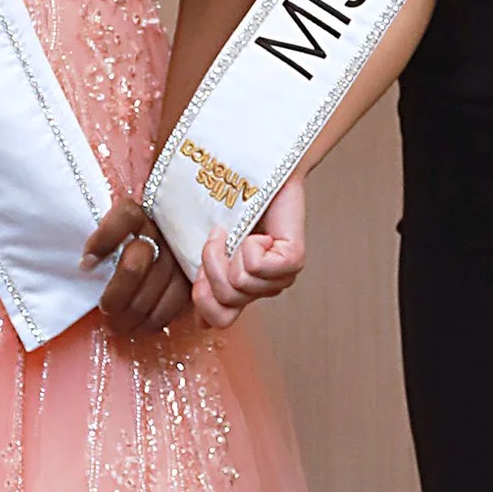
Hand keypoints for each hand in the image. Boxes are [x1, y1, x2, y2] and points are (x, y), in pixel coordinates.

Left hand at [84, 198, 190, 336]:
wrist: (162, 249)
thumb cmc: (123, 246)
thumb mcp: (109, 237)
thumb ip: (101, 245)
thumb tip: (86, 267)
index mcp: (137, 213)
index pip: (124, 217)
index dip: (103, 240)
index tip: (85, 265)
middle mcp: (160, 230)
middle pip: (135, 265)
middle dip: (116, 294)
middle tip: (104, 309)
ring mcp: (177, 253)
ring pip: (154, 287)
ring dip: (131, 314)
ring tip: (113, 326)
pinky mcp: (189, 276)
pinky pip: (173, 302)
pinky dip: (152, 321)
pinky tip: (136, 328)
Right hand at [191, 177, 306, 331]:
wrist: (258, 168)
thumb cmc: (231, 203)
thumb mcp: (208, 245)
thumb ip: (202, 278)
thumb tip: (200, 322)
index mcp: (241, 289)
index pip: (220, 321)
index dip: (202, 301)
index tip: (199, 270)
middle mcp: (261, 287)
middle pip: (223, 302)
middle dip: (210, 268)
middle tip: (218, 239)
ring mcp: (280, 276)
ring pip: (238, 284)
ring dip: (226, 251)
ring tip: (236, 230)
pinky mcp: (293, 260)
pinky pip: (257, 268)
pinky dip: (249, 246)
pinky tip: (258, 232)